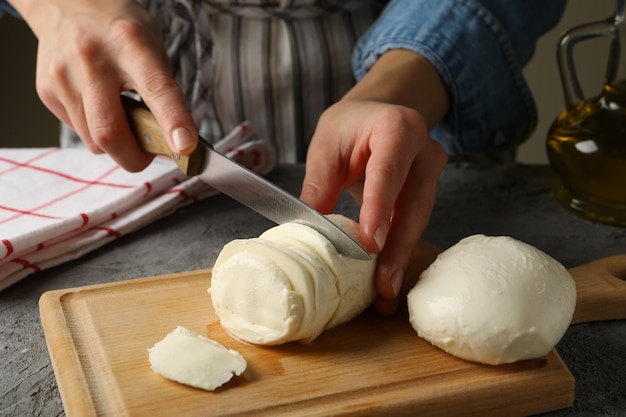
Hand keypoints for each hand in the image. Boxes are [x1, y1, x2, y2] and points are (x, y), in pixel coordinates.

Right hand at [11, 0, 196, 170]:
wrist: (67, 3)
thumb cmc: (121, 31)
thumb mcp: (153, 47)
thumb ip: (163, 92)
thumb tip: (174, 142)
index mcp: (130, 42)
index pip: (156, 89)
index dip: (173, 121)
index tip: (185, 146)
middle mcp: (91, 57)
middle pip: (109, 132)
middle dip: (134, 157)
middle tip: (149, 154)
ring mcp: (62, 75)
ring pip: (93, 140)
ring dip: (116, 144)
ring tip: (123, 118)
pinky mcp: (46, 90)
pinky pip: (78, 131)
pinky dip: (95, 131)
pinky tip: (99, 106)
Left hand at [300, 50, 449, 315]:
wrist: (377, 113)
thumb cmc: (349, 126)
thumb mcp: (326, 146)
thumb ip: (319, 186)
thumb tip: (308, 234)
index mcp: (398, 128)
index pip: (388, 173)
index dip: (380, 208)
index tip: (371, 243)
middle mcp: (423, 151)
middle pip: (413, 204)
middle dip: (397, 247)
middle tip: (383, 284)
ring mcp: (431, 172)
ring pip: (418, 219)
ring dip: (400, 256)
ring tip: (385, 292)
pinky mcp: (428, 191)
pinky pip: (414, 222)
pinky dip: (400, 250)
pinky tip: (389, 277)